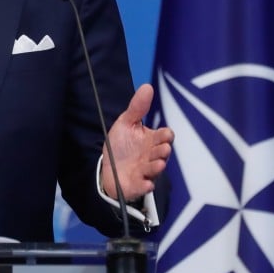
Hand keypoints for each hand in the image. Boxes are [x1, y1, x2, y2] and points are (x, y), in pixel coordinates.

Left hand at [101, 84, 172, 201]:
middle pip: (162, 152)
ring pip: (155, 169)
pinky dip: (145, 185)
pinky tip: (146, 184)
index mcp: (152, 140)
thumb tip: (147, 86)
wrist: (108, 167)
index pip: (165, 136)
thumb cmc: (122, 145)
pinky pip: (144, 186)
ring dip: (157, 167)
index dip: (165, 135)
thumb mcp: (126, 123)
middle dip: (162, 151)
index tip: (164, 134)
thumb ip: (138, 108)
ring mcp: (146, 170)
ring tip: (157, 164)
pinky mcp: (138, 184)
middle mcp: (152, 155)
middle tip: (162, 149)